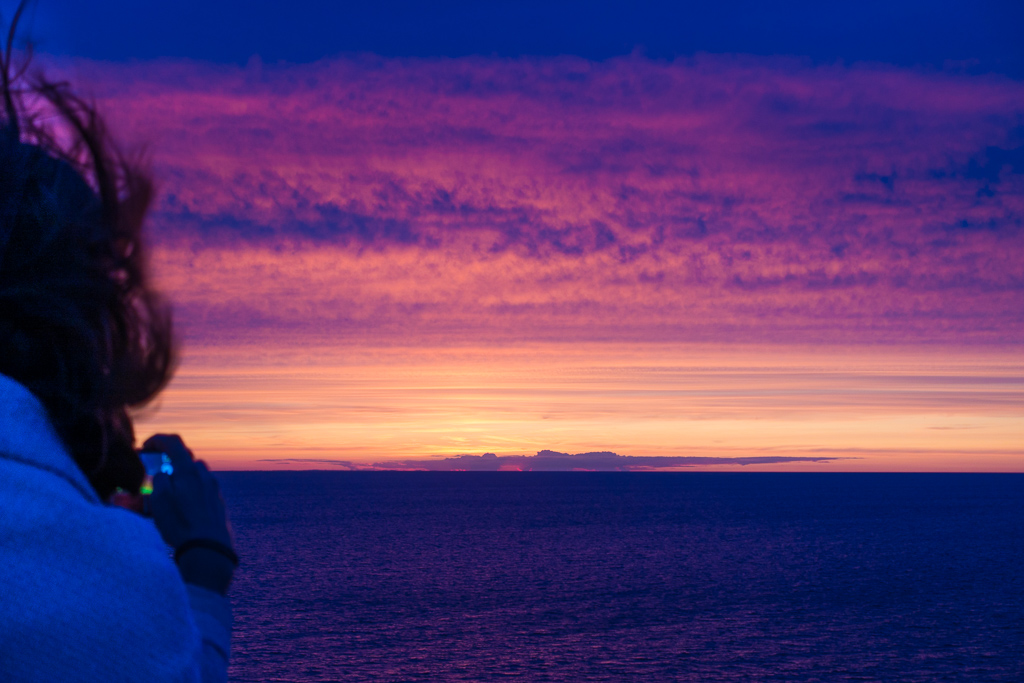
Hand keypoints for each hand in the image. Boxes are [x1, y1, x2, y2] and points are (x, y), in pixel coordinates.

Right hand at [145, 434, 235, 592]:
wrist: (209, 548)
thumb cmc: (181, 525)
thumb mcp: (158, 501)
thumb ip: (159, 480)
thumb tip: (164, 475)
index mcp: (189, 471)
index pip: (173, 443)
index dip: (157, 440)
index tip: (145, 447)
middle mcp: (204, 475)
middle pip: (185, 459)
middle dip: (168, 463)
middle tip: (154, 474)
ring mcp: (214, 488)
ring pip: (194, 475)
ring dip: (180, 479)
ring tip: (168, 496)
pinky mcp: (218, 501)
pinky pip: (202, 489)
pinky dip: (190, 491)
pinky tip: (183, 509)